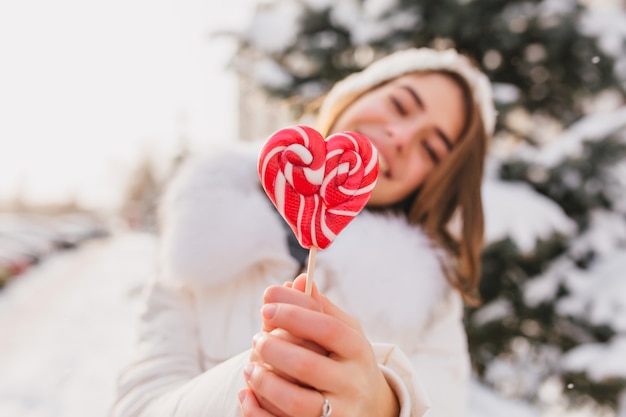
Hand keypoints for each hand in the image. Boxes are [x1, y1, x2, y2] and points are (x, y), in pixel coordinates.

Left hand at [241, 275, 399, 416]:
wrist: (370, 408)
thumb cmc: (347, 360)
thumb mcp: (344, 331)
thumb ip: (320, 307)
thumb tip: (298, 279)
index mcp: (358, 351)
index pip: (326, 329)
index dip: (294, 314)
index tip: (266, 304)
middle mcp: (352, 383)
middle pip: (307, 365)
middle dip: (273, 348)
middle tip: (256, 338)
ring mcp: (339, 413)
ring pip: (295, 402)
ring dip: (264, 382)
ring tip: (249, 367)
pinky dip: (258, 412)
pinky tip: (246, 394)